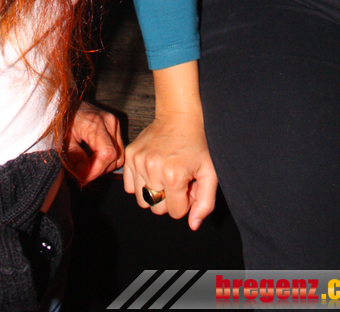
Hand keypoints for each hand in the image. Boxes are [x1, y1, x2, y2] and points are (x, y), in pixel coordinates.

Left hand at [65, 101, 123, 183]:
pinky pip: (118, 149)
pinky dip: (108, 159)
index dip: (96, 171)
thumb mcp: (63, 139)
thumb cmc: (62, 118)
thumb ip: (74, 157)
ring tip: (87, 167)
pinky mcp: (114, 126)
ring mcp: (114, 123)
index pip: (107, 154)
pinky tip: (93, 159)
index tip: (83, 179)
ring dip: (104, 166)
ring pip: (119, 155)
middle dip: (98, 170)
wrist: (65, 102)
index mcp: (96, 123)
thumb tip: (84, 175)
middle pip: (115, 157)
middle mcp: (110, 122)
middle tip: (81, 175)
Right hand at [123, 110, 217, 229]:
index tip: (188, 184)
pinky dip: (140, 183)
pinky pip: (129, 186)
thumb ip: (205, 202)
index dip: (184, 201)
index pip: (175, 213)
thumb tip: (193, 224)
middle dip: (169, 199)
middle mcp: (153, 169)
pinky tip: (152, 171)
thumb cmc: (197, 143)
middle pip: (157, 209)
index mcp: (174, 176)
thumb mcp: (210, 172)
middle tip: (178, 179)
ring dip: (154, 193)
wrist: (179, 115)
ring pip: (142, 200)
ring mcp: (138, 162)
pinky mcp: (130, 156)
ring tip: (165, 175)